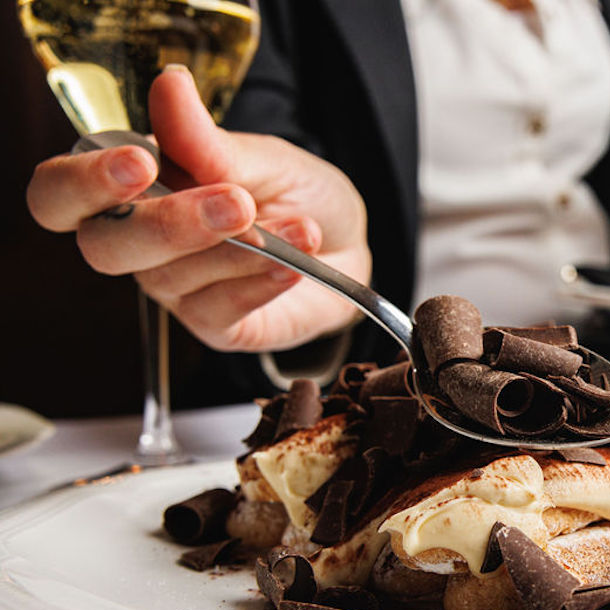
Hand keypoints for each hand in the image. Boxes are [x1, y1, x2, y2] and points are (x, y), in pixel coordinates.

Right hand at [25, 65, 369, 352]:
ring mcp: (173, 289)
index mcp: (130, 188)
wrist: (349, 246)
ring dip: (241, 250)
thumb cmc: (294, 195)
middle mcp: (137, 242)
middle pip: (104, 246)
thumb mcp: (261, 157)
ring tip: (302, 229)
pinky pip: (219, 310)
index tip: (141, 162)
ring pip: (172, 277)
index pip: (61, 193)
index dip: (84, 182)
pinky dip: (259, 283)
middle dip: (168, 224)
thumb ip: (207, 138)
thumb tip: (169, 84)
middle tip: (237, 203)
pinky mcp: (213, 326)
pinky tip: (293, 266)